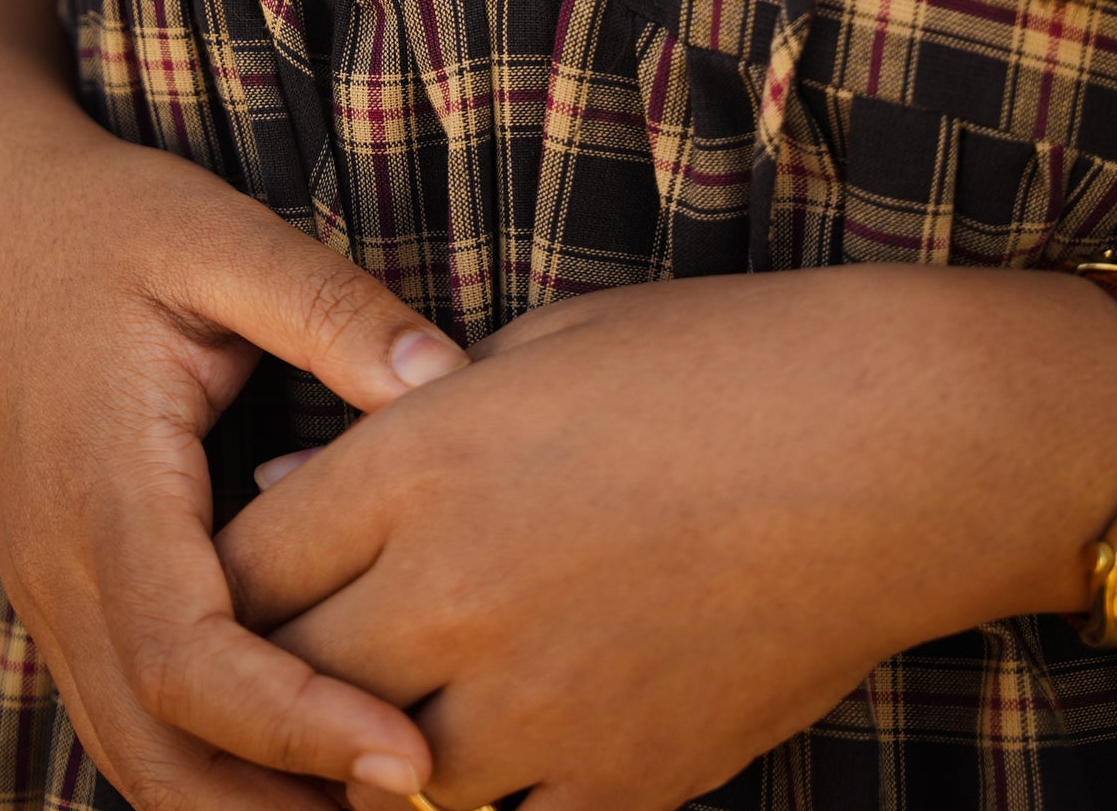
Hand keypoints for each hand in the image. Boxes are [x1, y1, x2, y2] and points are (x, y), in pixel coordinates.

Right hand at [0, 0, 466, 810]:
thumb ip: (331, 308)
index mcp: (104, 491)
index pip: (192, 666)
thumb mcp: (220, 236)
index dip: (298, 728)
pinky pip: (129, 722)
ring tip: (385, 797)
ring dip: (249, 803)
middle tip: (429, 800)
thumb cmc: (103, 219)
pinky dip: (212, 767)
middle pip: (160, 760)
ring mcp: (52, 596)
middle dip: (284, 807)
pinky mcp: (65, 596)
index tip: (412, 757)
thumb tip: (447, 380)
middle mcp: (63, 571)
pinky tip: (308, 760)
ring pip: (139, 762)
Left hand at [219, 267, 1116, 810]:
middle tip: (280, 663)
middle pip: (286, 676)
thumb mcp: (534, 350)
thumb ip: (399, 428)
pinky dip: (476, 802)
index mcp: (425, 462)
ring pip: (376, 785)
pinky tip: (487, 759)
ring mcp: (536, 704)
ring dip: (359, 759)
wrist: (889, 445)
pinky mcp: (620, 782)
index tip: (238, 572)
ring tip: (372, 723)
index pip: (247, 558)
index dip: (228, 574)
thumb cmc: (713, 361)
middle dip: (268, 672)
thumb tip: (289, 491)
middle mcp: (455, 593)